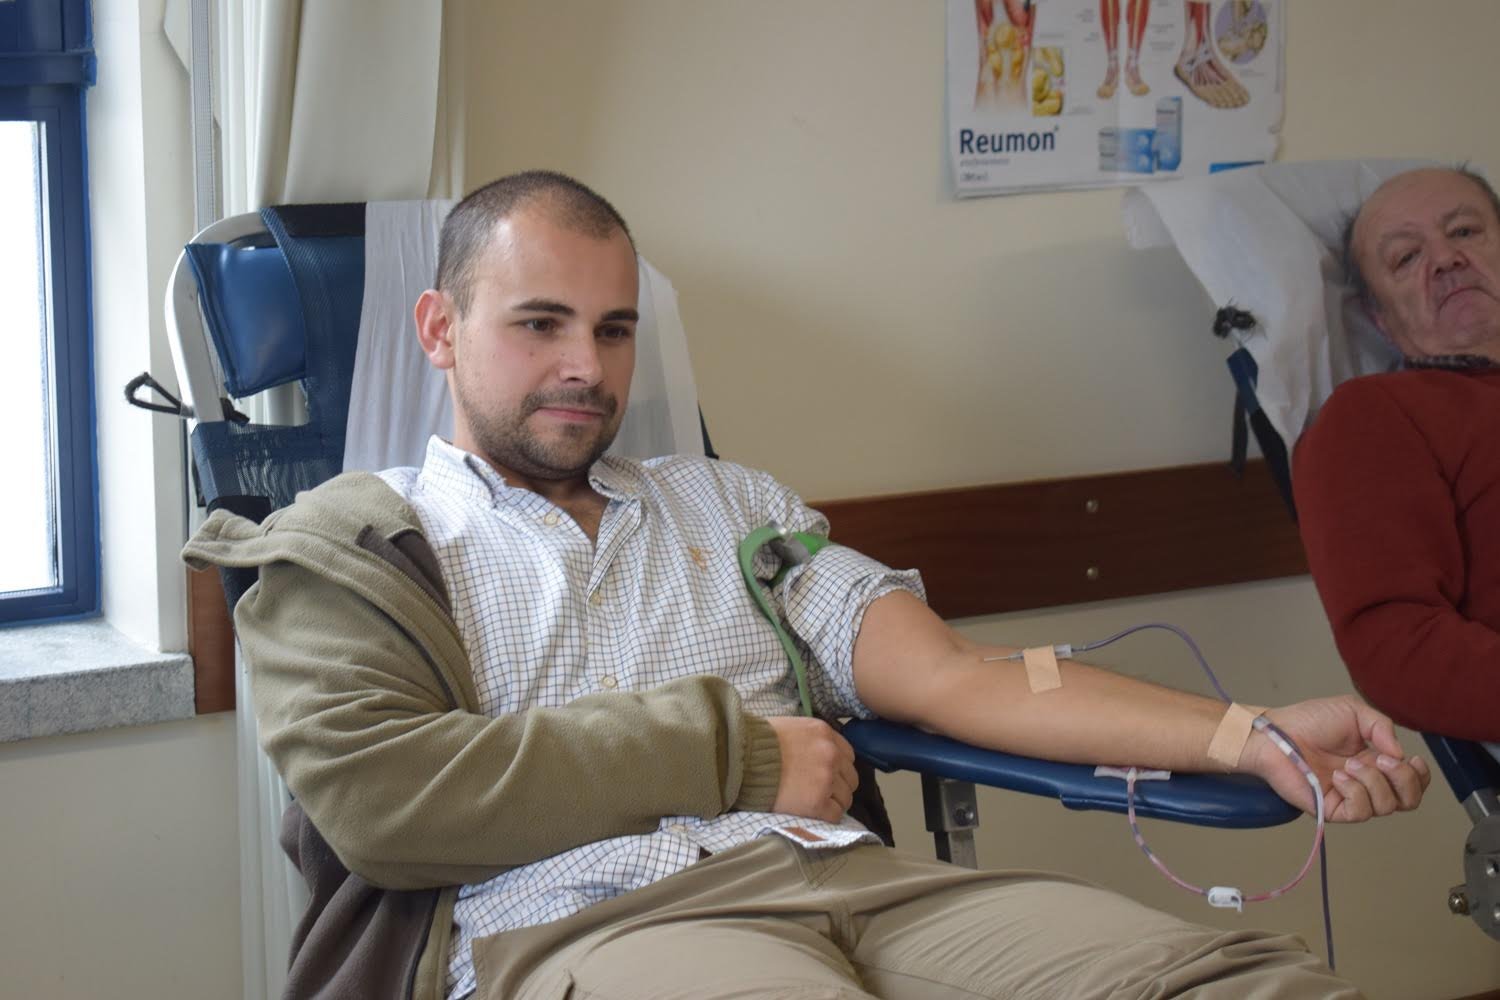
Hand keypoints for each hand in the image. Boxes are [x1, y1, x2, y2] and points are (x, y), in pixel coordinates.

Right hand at [765, 716, 857, 822]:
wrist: (741, 760)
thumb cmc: (758, 743)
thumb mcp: (791, 728)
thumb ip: (811, 739)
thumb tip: (817, 753)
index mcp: (825, 733)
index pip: (848, 755)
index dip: (838, 767)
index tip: (827, 775)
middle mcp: (831, 755)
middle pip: (850, 778)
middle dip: (838, 786)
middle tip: (821, 792)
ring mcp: (826, 779)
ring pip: (846, 798)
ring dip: (833, 803)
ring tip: (814, 804)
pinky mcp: (817, 802)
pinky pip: (835, 815)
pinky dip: (826, 817)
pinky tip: (812, 813)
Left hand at [1243, 696, 1430, 821]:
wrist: (1277, 733)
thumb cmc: (1308, 721)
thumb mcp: (1353, 712)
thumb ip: (1381, 727)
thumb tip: (1399, 754)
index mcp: (1375, 762)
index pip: (1413, 782)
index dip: (1420, 776)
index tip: (1413, 759)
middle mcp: (1367, 783)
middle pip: (1409, 800)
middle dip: (1404, 780)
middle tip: (1381, 759)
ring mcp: (1350, 797)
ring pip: (1387, 806)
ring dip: (1374, 781)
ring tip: (1350, 763)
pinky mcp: (1333, 808)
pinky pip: (1361, 812)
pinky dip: (1356, 791)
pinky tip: (1338, 776)